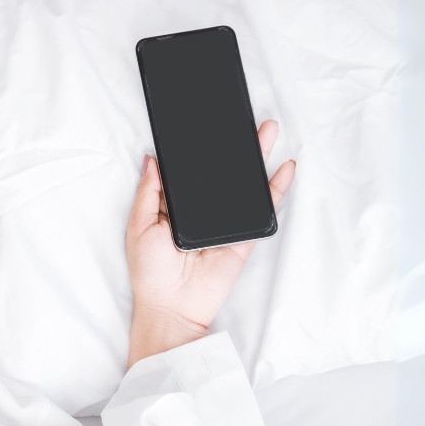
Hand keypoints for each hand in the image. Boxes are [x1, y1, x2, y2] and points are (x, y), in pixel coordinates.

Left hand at [126, 120, 295, 366]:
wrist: (172, 307)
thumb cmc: (150, 272)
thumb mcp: (139, 225)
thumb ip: (149, 192)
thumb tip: (152, 159)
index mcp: (173, 207)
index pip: (189, 172)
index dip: (197, 151)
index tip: (206, 125)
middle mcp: (201, 212)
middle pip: (220, 173)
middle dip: (233, 146)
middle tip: (242, 118)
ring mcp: (225, 222)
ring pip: (244, 184)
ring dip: (257, 158)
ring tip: (268, 130)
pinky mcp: (243, 237)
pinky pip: (262, 209)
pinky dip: (275, 188)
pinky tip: (285, 167)